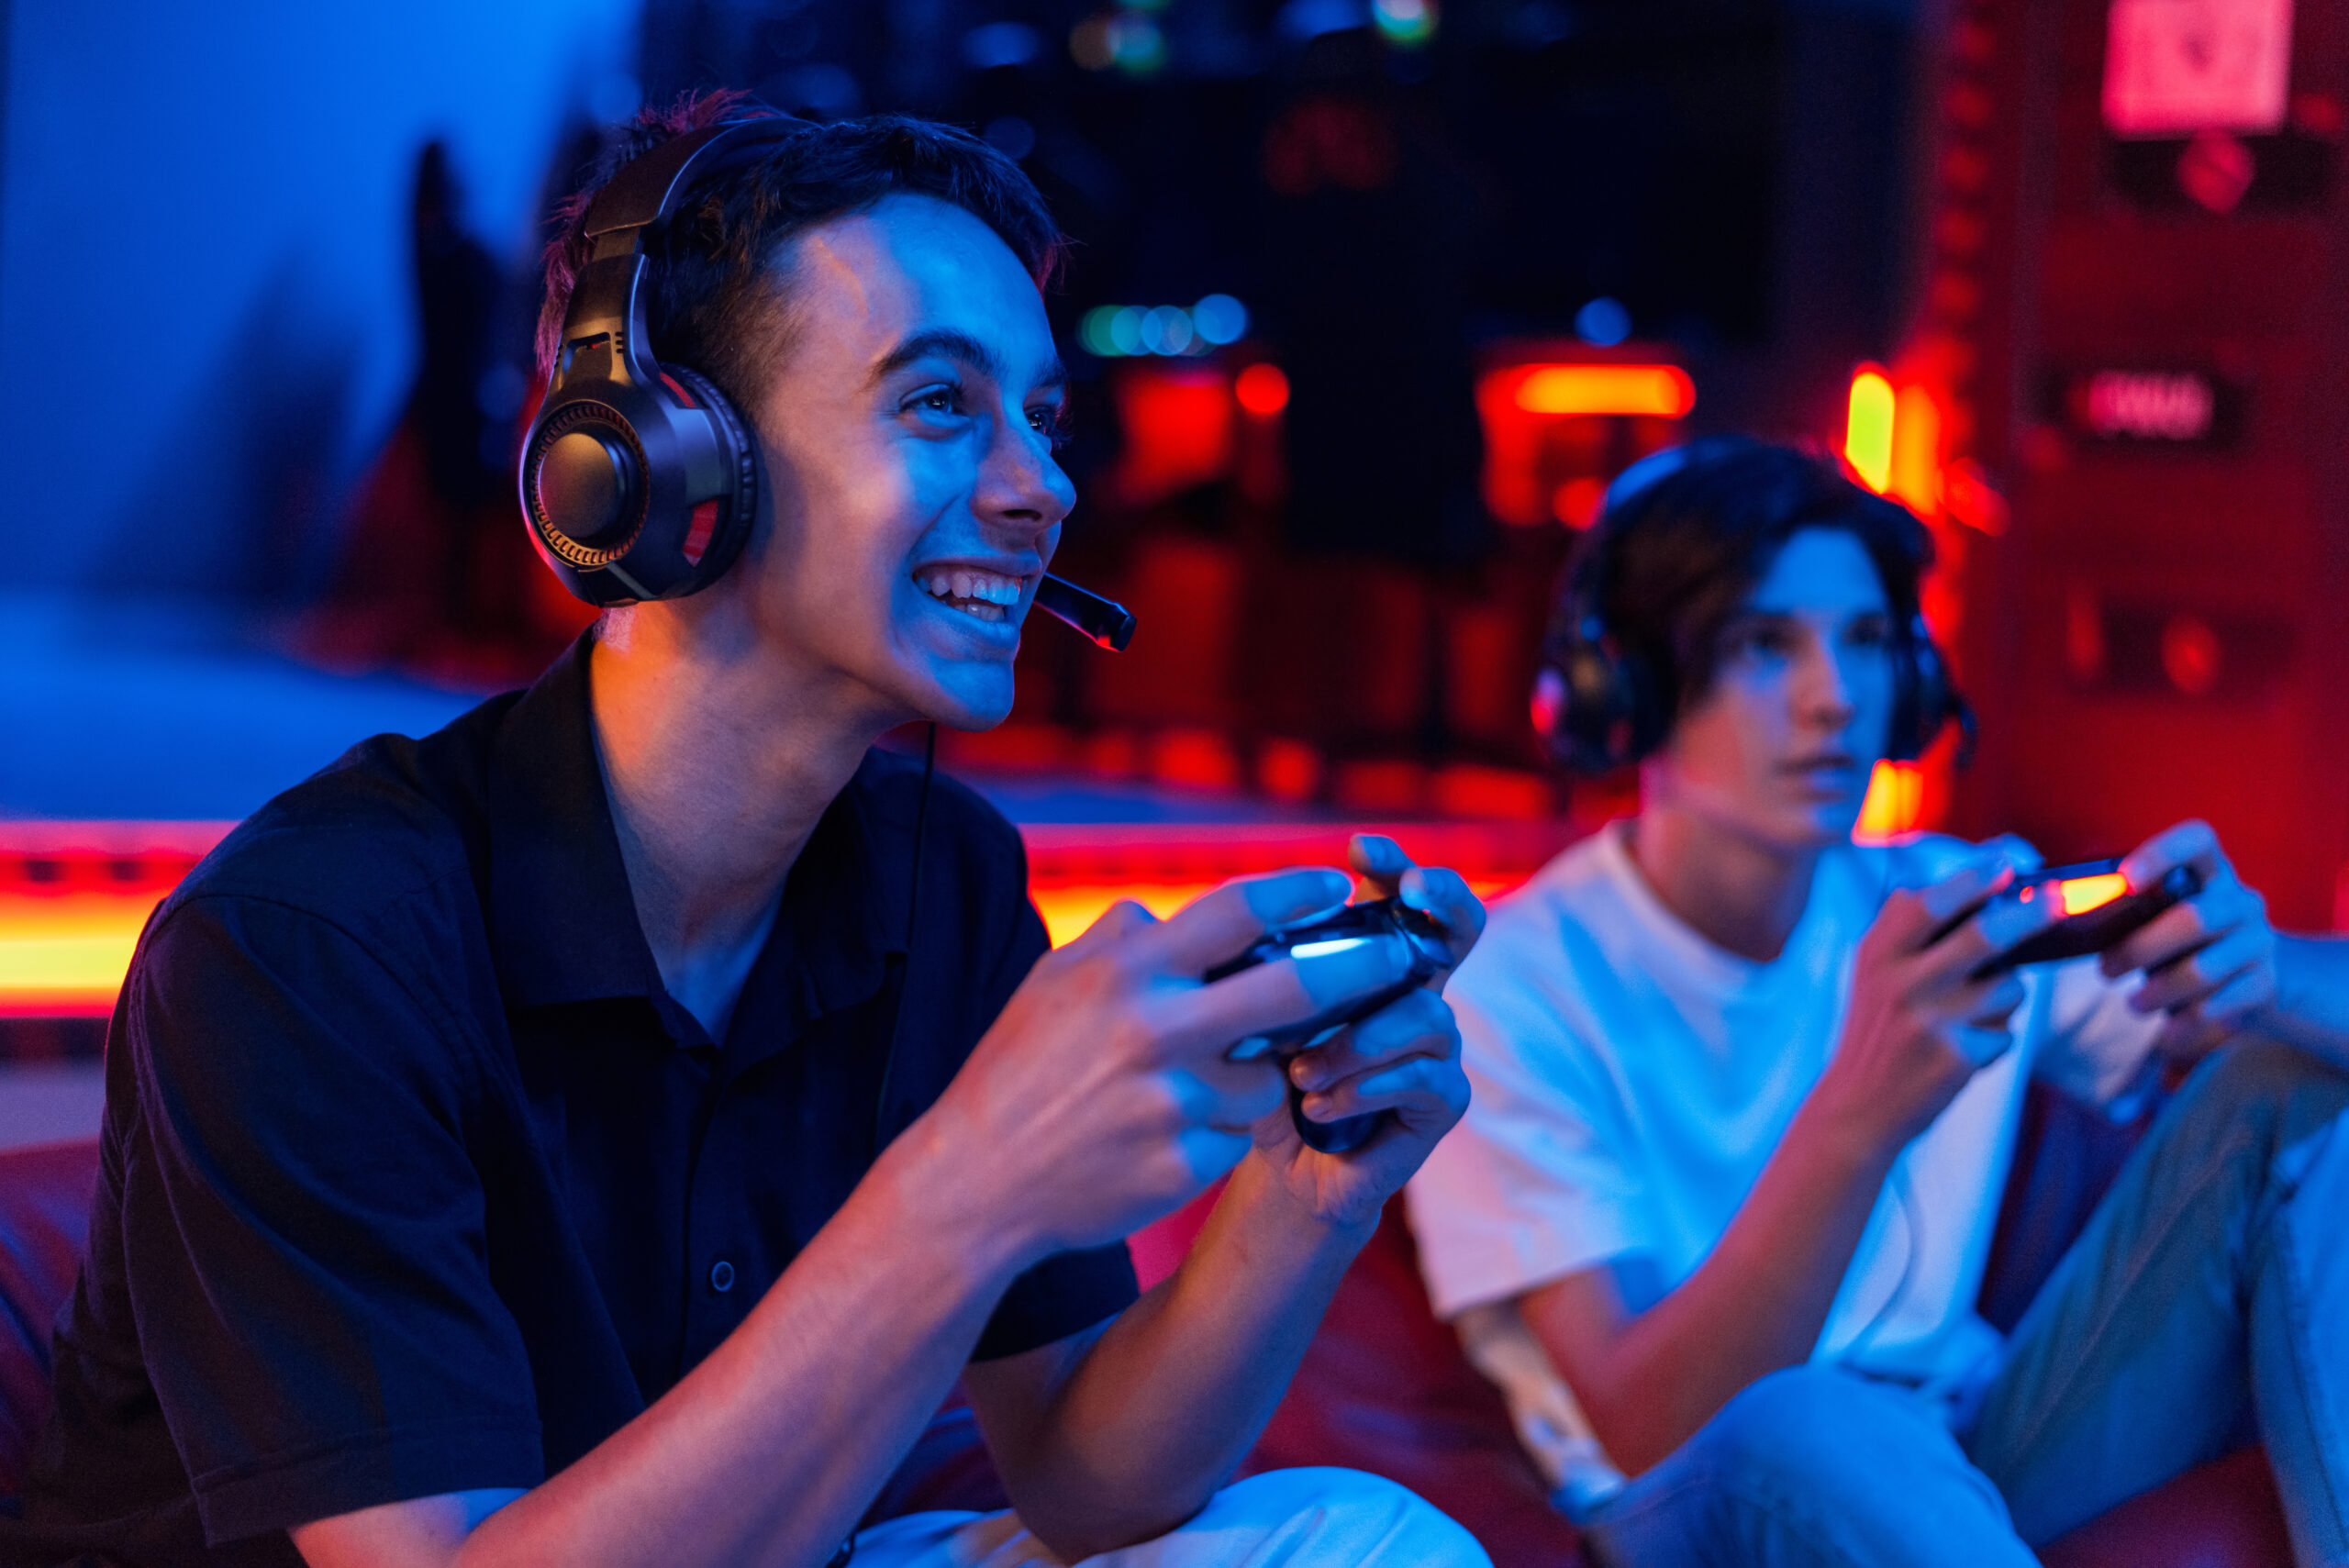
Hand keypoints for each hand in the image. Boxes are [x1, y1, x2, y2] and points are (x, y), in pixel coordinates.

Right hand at [924, 866, 1424, 1258]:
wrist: (976, 1184)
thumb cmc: (1018, 1071)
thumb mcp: (1053, 980)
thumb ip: (1122, 938)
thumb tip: (1171, 909)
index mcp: (1126, 973)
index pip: (1235, 913)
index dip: (1296, 893)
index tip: (1335, 886)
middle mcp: (1157, 1031)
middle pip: (1294, 987)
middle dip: (1356, 970)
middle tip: (1394, 962)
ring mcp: (1176, 1104)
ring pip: (1270, 1076)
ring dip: (1257, 1076)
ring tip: (1195, 1087)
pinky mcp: (1186, 1165)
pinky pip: (1236, 1135)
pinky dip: (1218, 1131)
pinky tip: (1165, 1137)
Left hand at [1248, 835, 1485, 1231]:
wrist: (1285, 1166)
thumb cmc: (1268, 1082)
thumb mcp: (1252, 1023)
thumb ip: (1257, 978)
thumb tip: (1227, 929)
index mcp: (1371, 966)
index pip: (1396, 896)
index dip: (1390, 864)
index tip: (1359, 847)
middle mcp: (1414, 994)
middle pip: (1458, 928)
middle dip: (1440, 900)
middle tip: (1411, 892)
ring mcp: (1436, 1046)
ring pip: (1425, 1014)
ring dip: (1358, 1040)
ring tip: (1302, 1070)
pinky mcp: (1443, 1100)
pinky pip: (1424, 1075)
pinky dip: (1365, 1088)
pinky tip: (1320, 1105)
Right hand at [1813, 852, 2055, 1151]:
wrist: (1857, 1106)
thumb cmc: (1876, 1029)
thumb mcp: (1871, 970)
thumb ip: (1904, 925)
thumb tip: (1969, 880)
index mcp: (1879, 953)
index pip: (1930, 902)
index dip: (1972, 879)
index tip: (2004, 863)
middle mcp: (1902, 982)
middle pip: (1985, 936)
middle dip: (2031, 914)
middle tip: (2059, 900)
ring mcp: (1931, 1021)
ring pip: (2008, 989)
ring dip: (2006, 997)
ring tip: (1972, 1013)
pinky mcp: (1956, 1057)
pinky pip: (2005, 1034)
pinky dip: (1994, 1040)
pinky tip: (1963, 1050)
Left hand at [2106, 820, 2277, 1063]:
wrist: (2254, 977)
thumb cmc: (2184, 940)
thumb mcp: (2161, 915)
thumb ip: (2128, 911)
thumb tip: (2052, 918)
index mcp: (2211, 871)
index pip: (2197, 840)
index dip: (2162, 853)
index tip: (2124, 880)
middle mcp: (2241, 900)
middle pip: (2195, 918)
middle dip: (2141, 949)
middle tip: (2105, 970)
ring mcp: (2259, 942)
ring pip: (2204, 969)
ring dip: (2160, 992)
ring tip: (2133, 1005)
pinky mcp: (2264, 983)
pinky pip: (2222, 1005)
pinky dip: (2187, 1021)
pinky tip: (2166, 1033)